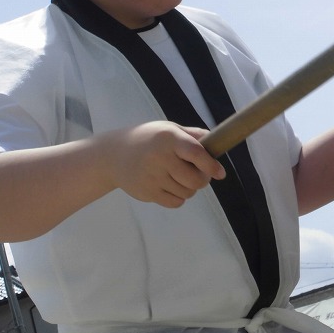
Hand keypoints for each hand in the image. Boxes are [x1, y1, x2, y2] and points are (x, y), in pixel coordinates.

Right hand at [104, 121, 225, 207]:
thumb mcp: (169, 130)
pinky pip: (175, 202)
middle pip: (195, 180)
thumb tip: (217, 141)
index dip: (211, 165)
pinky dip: (179, 197)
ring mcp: (153, 176)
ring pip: (187, 193)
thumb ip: (192, 135)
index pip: (196, 154)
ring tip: (181, 178)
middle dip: (203, 179)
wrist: (113, 155)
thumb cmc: (148, 139)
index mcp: (169, 138)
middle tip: (199, 174)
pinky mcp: (147, 192)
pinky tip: (172, 186)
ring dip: (190, 188)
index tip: (220, 173)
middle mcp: (160, 157)